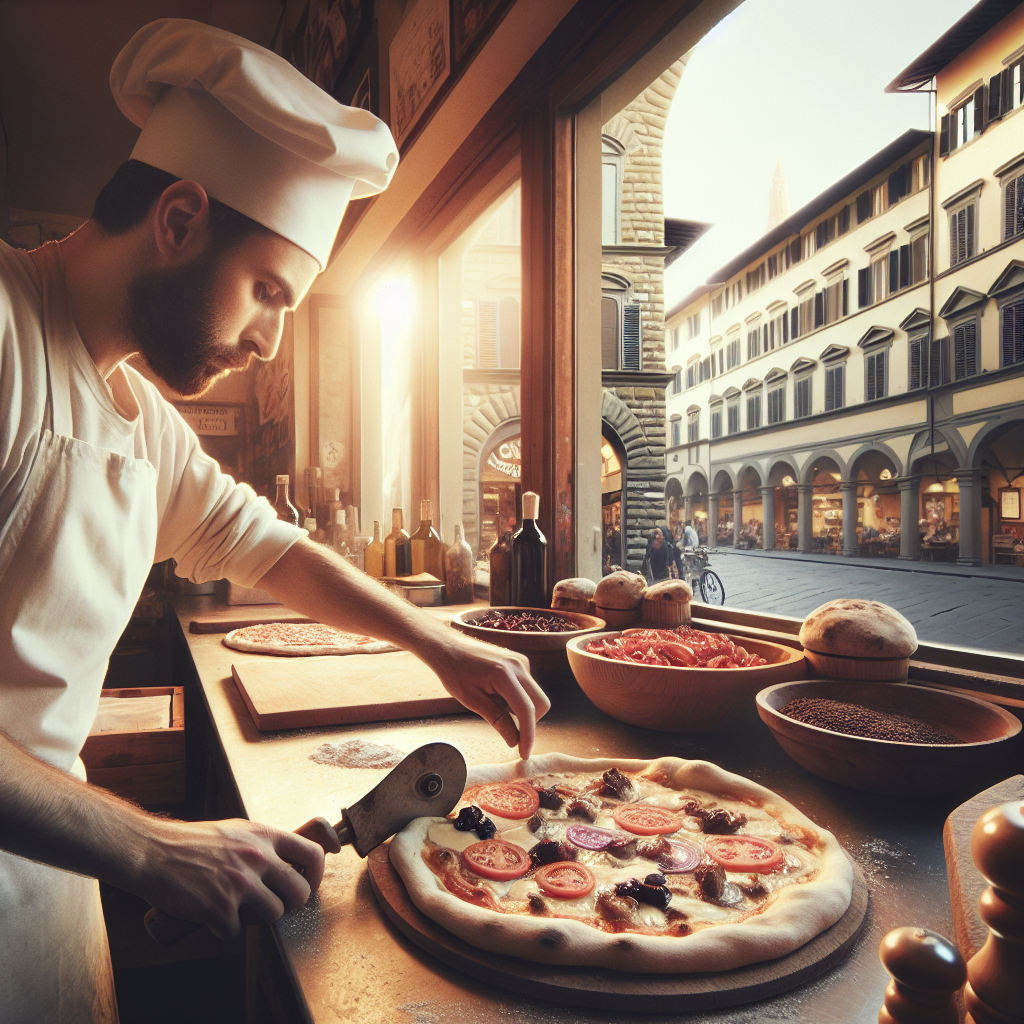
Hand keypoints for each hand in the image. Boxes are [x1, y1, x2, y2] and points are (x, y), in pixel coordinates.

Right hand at [134, 817, 324, 939]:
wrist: (152, 852)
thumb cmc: (191, 842)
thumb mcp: (236, 831)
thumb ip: (261, 844)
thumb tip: (285, 861)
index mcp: (264, 835)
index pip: (313, 854)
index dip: (316, 876)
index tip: (307, 886)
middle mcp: (257, 857)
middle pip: (300, 893)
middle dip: (291, 905)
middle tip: (274, 905)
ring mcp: (240, 883)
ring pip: (273, 915)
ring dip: (258, 920)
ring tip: (240, 910)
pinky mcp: (220, 907)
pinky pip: (235, 932)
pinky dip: (224, 930)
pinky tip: (212, 917)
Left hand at [429, 631, 550, 757]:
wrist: (449, 647)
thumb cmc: (455, 672)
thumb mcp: (472, 700)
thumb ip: (497, 719)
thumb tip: (515, 741)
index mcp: (504, 675)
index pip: (526, 710)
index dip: (528, 735)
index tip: (524, 754)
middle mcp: (519, 666)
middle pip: (540, 704)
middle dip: (529, 721)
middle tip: (507, 728)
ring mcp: (521, 662)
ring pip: (535, 696)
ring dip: (521, 709)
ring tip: (493, 703)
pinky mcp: (519, 662)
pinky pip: (527, 687)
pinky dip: (517, 698)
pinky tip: (496, 694)